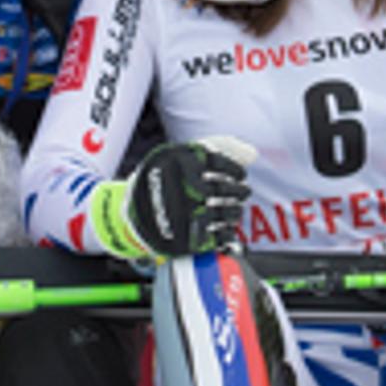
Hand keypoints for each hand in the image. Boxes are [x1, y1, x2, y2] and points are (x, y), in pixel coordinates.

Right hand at [121, 138, 253, 256]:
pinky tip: (226, 227)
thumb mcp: (182, 154)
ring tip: (234, 209)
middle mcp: (183, 187)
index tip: (240, 174)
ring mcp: (184, 214)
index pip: (221, 163)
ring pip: (224, 213)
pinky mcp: (186, 237)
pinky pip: (217, 237)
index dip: (235, 170)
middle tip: (243, 192)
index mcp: (181, 163)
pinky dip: (227, 233)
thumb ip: (218, 148)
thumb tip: (253, 154)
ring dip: (235, 211)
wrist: (133, 213)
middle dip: (239, 191)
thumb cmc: (162, 179)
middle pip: (225, 188)